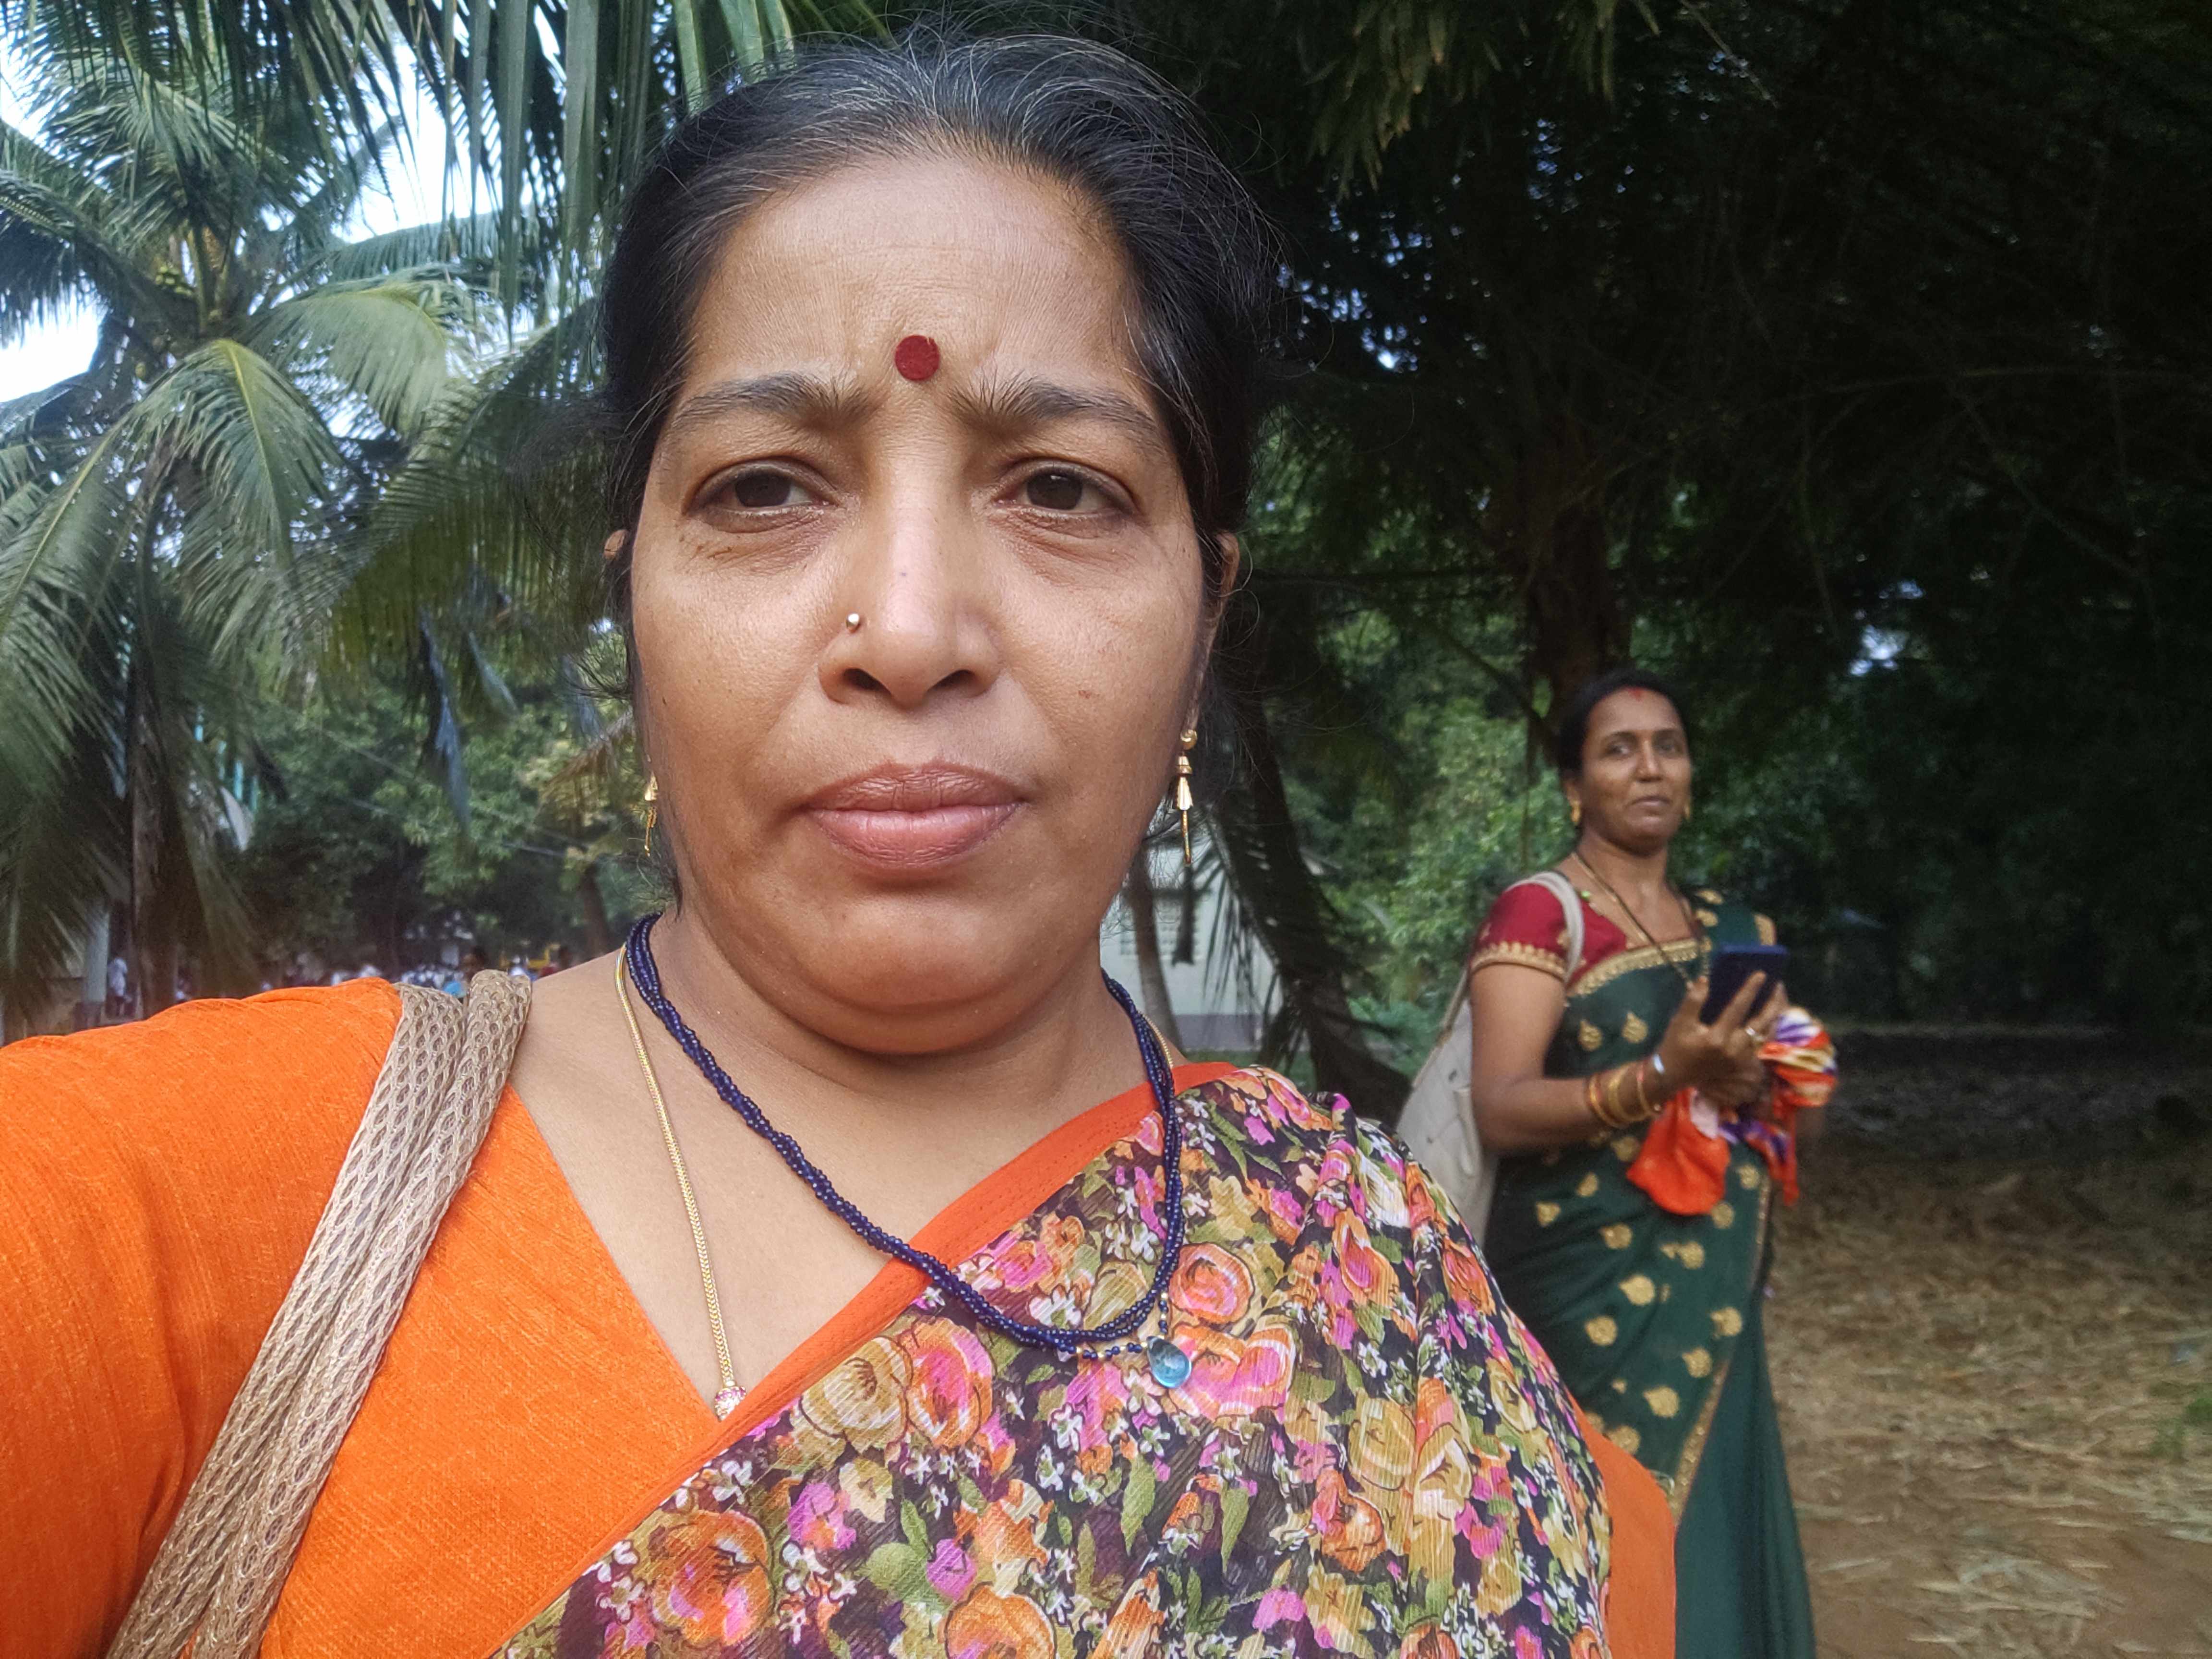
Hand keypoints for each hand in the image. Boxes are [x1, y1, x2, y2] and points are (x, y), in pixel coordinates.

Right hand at [1653, 974, 1787, 1108]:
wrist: (1675, 1075)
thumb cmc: (1676, 1046)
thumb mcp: (1679, 1023)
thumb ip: (1692, 1001)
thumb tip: (1705, 980)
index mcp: (1716, 1038)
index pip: (1738, 1009)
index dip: (1750, 990)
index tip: (1761, 975)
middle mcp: (1733, 1049)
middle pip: (1761, 1023)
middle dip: (1773, 1003)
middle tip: (1779, 985)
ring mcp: (1741, 1058)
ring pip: (1765, 1034)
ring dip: (1774, 1016)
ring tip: (1778, 998)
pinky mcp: (1743, 1062)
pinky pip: (1762, 1042)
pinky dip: (1769, 1028)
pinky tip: (1770, 1016)